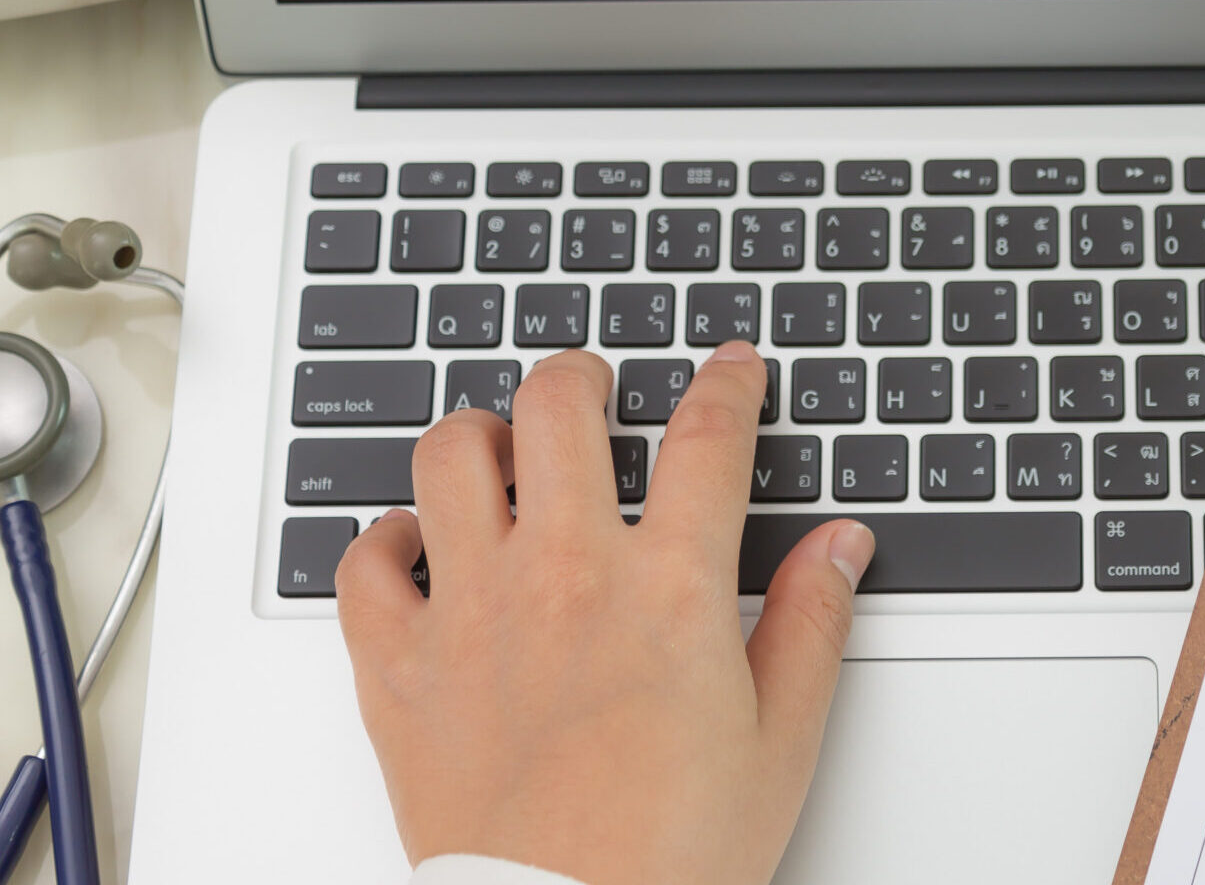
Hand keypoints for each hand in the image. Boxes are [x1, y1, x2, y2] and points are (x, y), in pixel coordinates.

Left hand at [334, 345, 876, 884]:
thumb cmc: (669, 856)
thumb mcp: (782, 739)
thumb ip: (811, 624)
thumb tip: (840, 547)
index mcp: (671, 587)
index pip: (708, 437)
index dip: (728, 384)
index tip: (733, 370)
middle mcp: (565, 573)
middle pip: (560, 407)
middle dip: (583, 377)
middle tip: (595, 389)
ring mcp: (472, 611)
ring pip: (449, 456)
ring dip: (480, 435)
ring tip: (501, 447)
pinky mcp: (400, 666)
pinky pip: (364, 563)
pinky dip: (385, 540)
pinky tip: (414, 545)